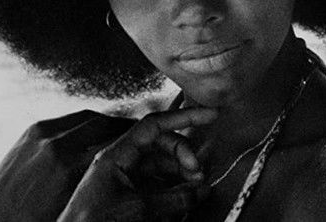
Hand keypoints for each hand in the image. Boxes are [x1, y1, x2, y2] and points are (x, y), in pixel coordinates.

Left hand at [0, 110, 134, 221]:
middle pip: (105, 123)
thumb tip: (126, 170)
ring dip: (106, 121)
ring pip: (88, 117)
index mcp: (68, 167)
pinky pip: (68, 119)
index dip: (135, 137)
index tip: (148, 138)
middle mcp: (57, 144)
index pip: (116, 141)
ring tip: (118, 131)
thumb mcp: (74, 207)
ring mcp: (42, 134)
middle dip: (124, 126)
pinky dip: (84, 122)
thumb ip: (99, 182)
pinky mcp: (32, 131)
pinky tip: (92, 132)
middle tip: (138, 131)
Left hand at [57, 107, 217, 221]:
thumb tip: (201, 190)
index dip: (183, 117)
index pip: (155, 124)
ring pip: (161, 163)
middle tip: (198, 172)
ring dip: (181, 171)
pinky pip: (156, 181)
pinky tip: (184, 195)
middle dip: (184, 153)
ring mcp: (125, 176)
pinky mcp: (129, 193)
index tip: (208, 115)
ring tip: (196, 185)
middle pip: (161, 143)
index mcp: (117, 154)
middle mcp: (122, 160)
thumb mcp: (136, 210)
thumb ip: (172, 199)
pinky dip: (173, 185)